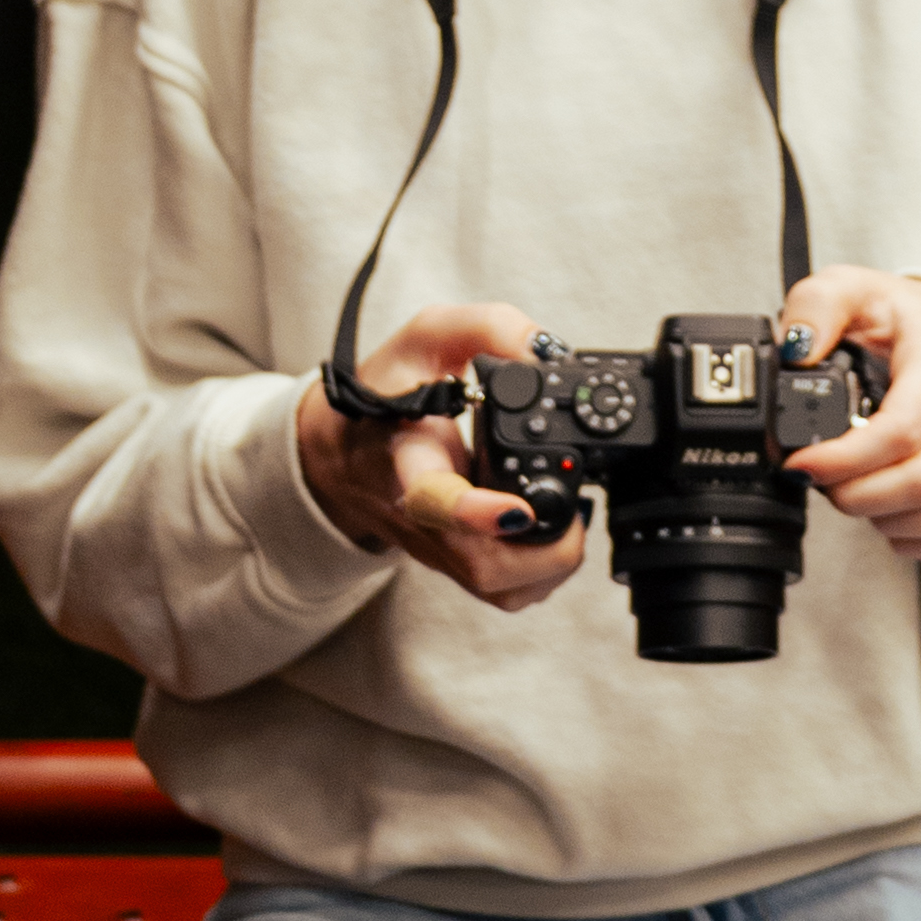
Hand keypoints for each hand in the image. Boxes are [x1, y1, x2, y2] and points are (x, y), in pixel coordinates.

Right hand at [295, 302, 590, 613]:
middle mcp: (423, 517)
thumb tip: (545, 350)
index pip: (434, 498)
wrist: (342, 453)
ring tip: (572, 515)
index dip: (476, 513)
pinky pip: (503, 592)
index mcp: (408, 460)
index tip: (515, 511)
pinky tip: (554, 532)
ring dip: (550, 564)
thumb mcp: (426, 338)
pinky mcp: (455, 564)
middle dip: (547, 549)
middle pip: (482, 566)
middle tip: (578, 504)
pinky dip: (543, 573)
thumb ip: (487, 328)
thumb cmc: (383, 395)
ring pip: (498, 590)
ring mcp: (440, 548)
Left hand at [781, 267, 920, 565]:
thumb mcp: (846, 287)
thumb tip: (797, 349)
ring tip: (850, 493)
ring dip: (887, 518)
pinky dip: (915, 539)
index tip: (801, 462)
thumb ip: (815, 306)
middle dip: (857, 496)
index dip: (845, 460)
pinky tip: (883, 514)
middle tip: (817, 481)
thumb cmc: (890, 314)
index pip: (903, 429)